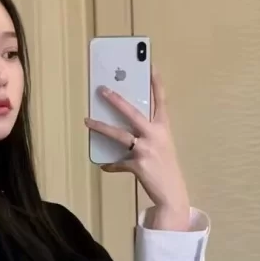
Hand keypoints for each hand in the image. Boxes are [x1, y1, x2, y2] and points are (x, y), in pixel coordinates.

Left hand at [85, 68, 190, 230]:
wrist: (172, 195)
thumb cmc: (166, 170)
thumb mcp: (162, 148)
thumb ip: (148, 136)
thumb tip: (129, 133)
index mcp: (164, 129)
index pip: (161, 101)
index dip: (156, 83)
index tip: (151, 66)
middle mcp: (155, 136)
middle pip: (132, 113)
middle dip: (116, 100)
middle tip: (102, 90)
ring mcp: (146, 150)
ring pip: (119, 134)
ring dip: (101, 127)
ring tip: (87, 121)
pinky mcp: (137, 165)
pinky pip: (118, 163)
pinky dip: (111, 165)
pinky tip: (104, 165)